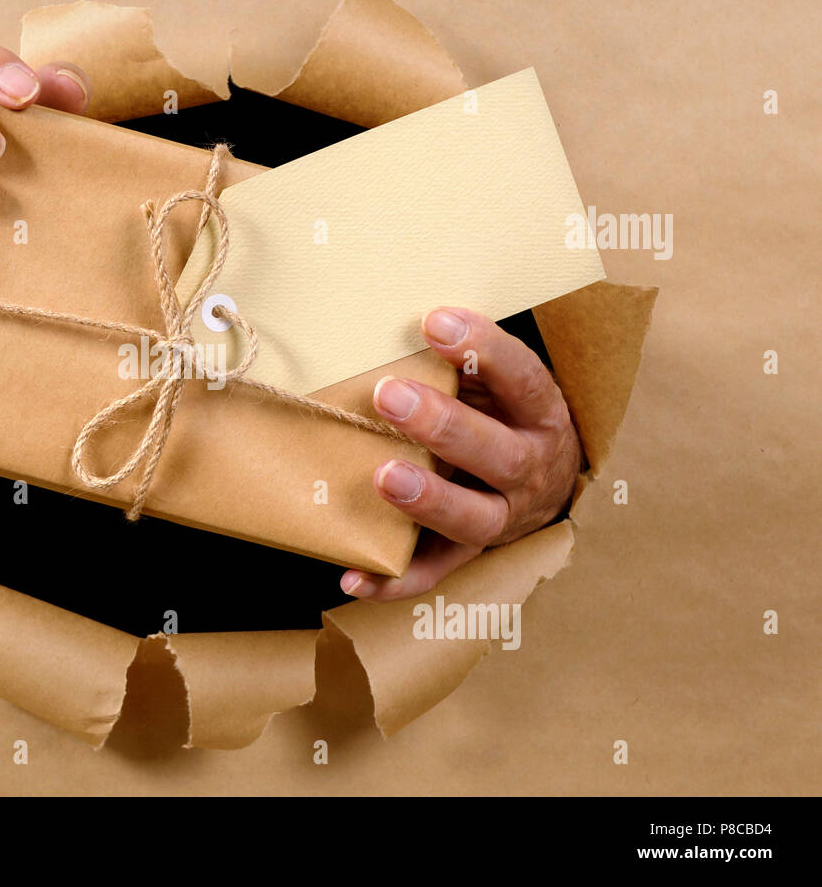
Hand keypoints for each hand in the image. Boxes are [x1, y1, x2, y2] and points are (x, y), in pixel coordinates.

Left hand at [342, 307, 582, 600]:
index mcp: (540, 415)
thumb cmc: (503, 414)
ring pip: (473, 519)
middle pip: (497, 454)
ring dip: (429, 500)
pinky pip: (434, 573)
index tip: (435, 321)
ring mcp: (502, 518)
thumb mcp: (498, 382)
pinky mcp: (469, 555)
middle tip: (389, 397)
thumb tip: (393, 324)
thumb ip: (461, 363)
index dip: (484, 350)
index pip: (522, 379)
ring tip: (385, 476)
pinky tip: (354, 576)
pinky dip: (395, 581)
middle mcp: (529, 470)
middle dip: (443, 426)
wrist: (549, 481)